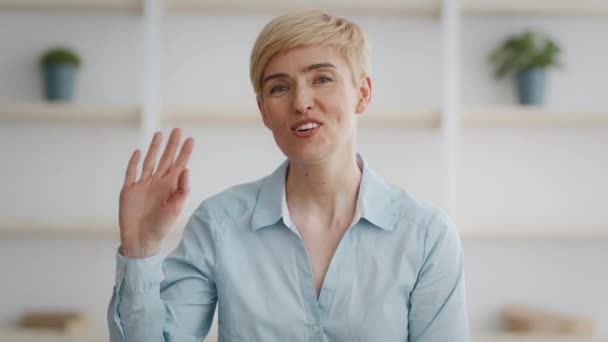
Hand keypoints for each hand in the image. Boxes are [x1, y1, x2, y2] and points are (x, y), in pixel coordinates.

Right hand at [118, 128, 193, 257]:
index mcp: (169, 187)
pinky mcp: (129, 190)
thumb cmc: (161, 226)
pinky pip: (131, 172)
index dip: (184, 152)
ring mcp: (142, 185)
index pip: (179, 165)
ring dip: (154, 149)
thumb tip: (187, 170)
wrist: (141, 239)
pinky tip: (138, 151)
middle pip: (165, 159)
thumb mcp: (176, 208)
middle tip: (177, 130)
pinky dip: (133, 162)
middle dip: (171, 145)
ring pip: (149, 162)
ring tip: (159, 135)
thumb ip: (182, 190)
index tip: (190, 139)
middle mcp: (157, 183)